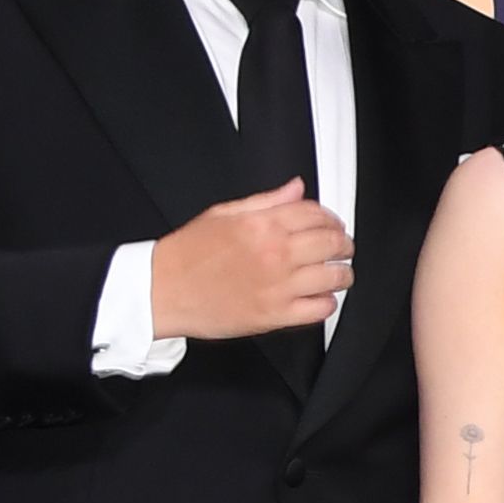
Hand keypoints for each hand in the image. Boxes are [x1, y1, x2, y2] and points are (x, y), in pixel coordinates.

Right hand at [146, 179, 352, 343]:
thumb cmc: (187, 254)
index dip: (330, 218)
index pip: (316, 214)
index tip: (331, 225)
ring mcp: (278, 286)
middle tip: (341, 248)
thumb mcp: (222, 215)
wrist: (160, 290)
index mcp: (262, 225)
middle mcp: (275, 254)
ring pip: (336, 277)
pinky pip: (321, 309)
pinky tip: (318, 297)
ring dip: (342, 274)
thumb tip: (296, 188)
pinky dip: (327, 303)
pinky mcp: (276, 315)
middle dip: (343, 244)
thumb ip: (265, 201)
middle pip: (333, 243)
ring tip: (336, 273)